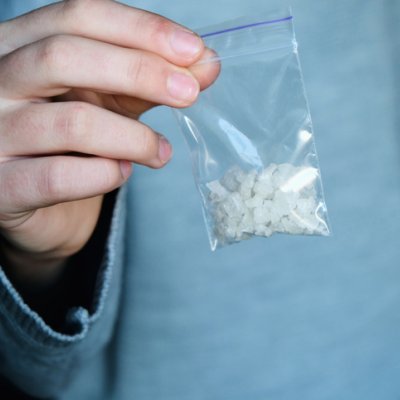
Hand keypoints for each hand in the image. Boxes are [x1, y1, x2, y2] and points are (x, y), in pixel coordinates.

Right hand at [0, 0, 218, 286]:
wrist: (33, 199)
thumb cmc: (69, 141)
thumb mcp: (107, 100)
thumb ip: (148, 81)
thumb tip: (205, 64)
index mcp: (18, 45)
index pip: (78, 15)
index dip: (142, 30)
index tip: (194, 52)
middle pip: (64, 56)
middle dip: (140, 72)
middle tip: (189, 94)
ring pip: (71, 122)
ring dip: (134, 139)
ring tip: (161, 153)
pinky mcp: (1, 187)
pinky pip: (57, 177)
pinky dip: (105, 174)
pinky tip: (122, 173)